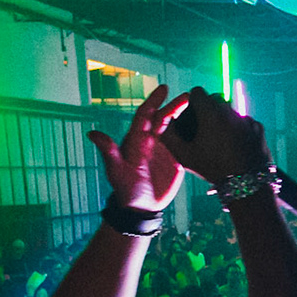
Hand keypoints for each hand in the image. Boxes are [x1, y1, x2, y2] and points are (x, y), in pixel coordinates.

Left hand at [88, 86, 189, 211]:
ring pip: (175, 128)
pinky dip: (192, 134)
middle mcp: (151, 141)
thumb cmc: (126, 189)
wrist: (141, 208)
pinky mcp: (176, 160)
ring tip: (199, 106)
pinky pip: (185, 144)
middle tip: (189, 95)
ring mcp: (164, 150)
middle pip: (163, 118)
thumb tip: (92, 133)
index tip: (164, 89)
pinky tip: (203, 127)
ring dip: (185, 116)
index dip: (154, 101)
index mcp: (137, 139)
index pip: (145, 115)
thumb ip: (108, 151)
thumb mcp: (117, 170)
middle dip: (174, 105)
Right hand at [158, 87, 271, 184]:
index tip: (192, 113)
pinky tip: (236, 145)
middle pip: (216, 98)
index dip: (192, 101)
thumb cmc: (213, 170)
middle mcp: (230, 111)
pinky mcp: (258, 128)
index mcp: (210, 114)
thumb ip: (170, 138)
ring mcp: (246, 118)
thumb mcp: (185, 157)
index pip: (198, 92)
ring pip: (231, 110)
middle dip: (209, 108)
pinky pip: (245, 121)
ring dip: (225, 118)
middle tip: (206, 126)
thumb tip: (166, 124)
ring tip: (222, 139)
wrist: (247, 184)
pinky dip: (240, 129)